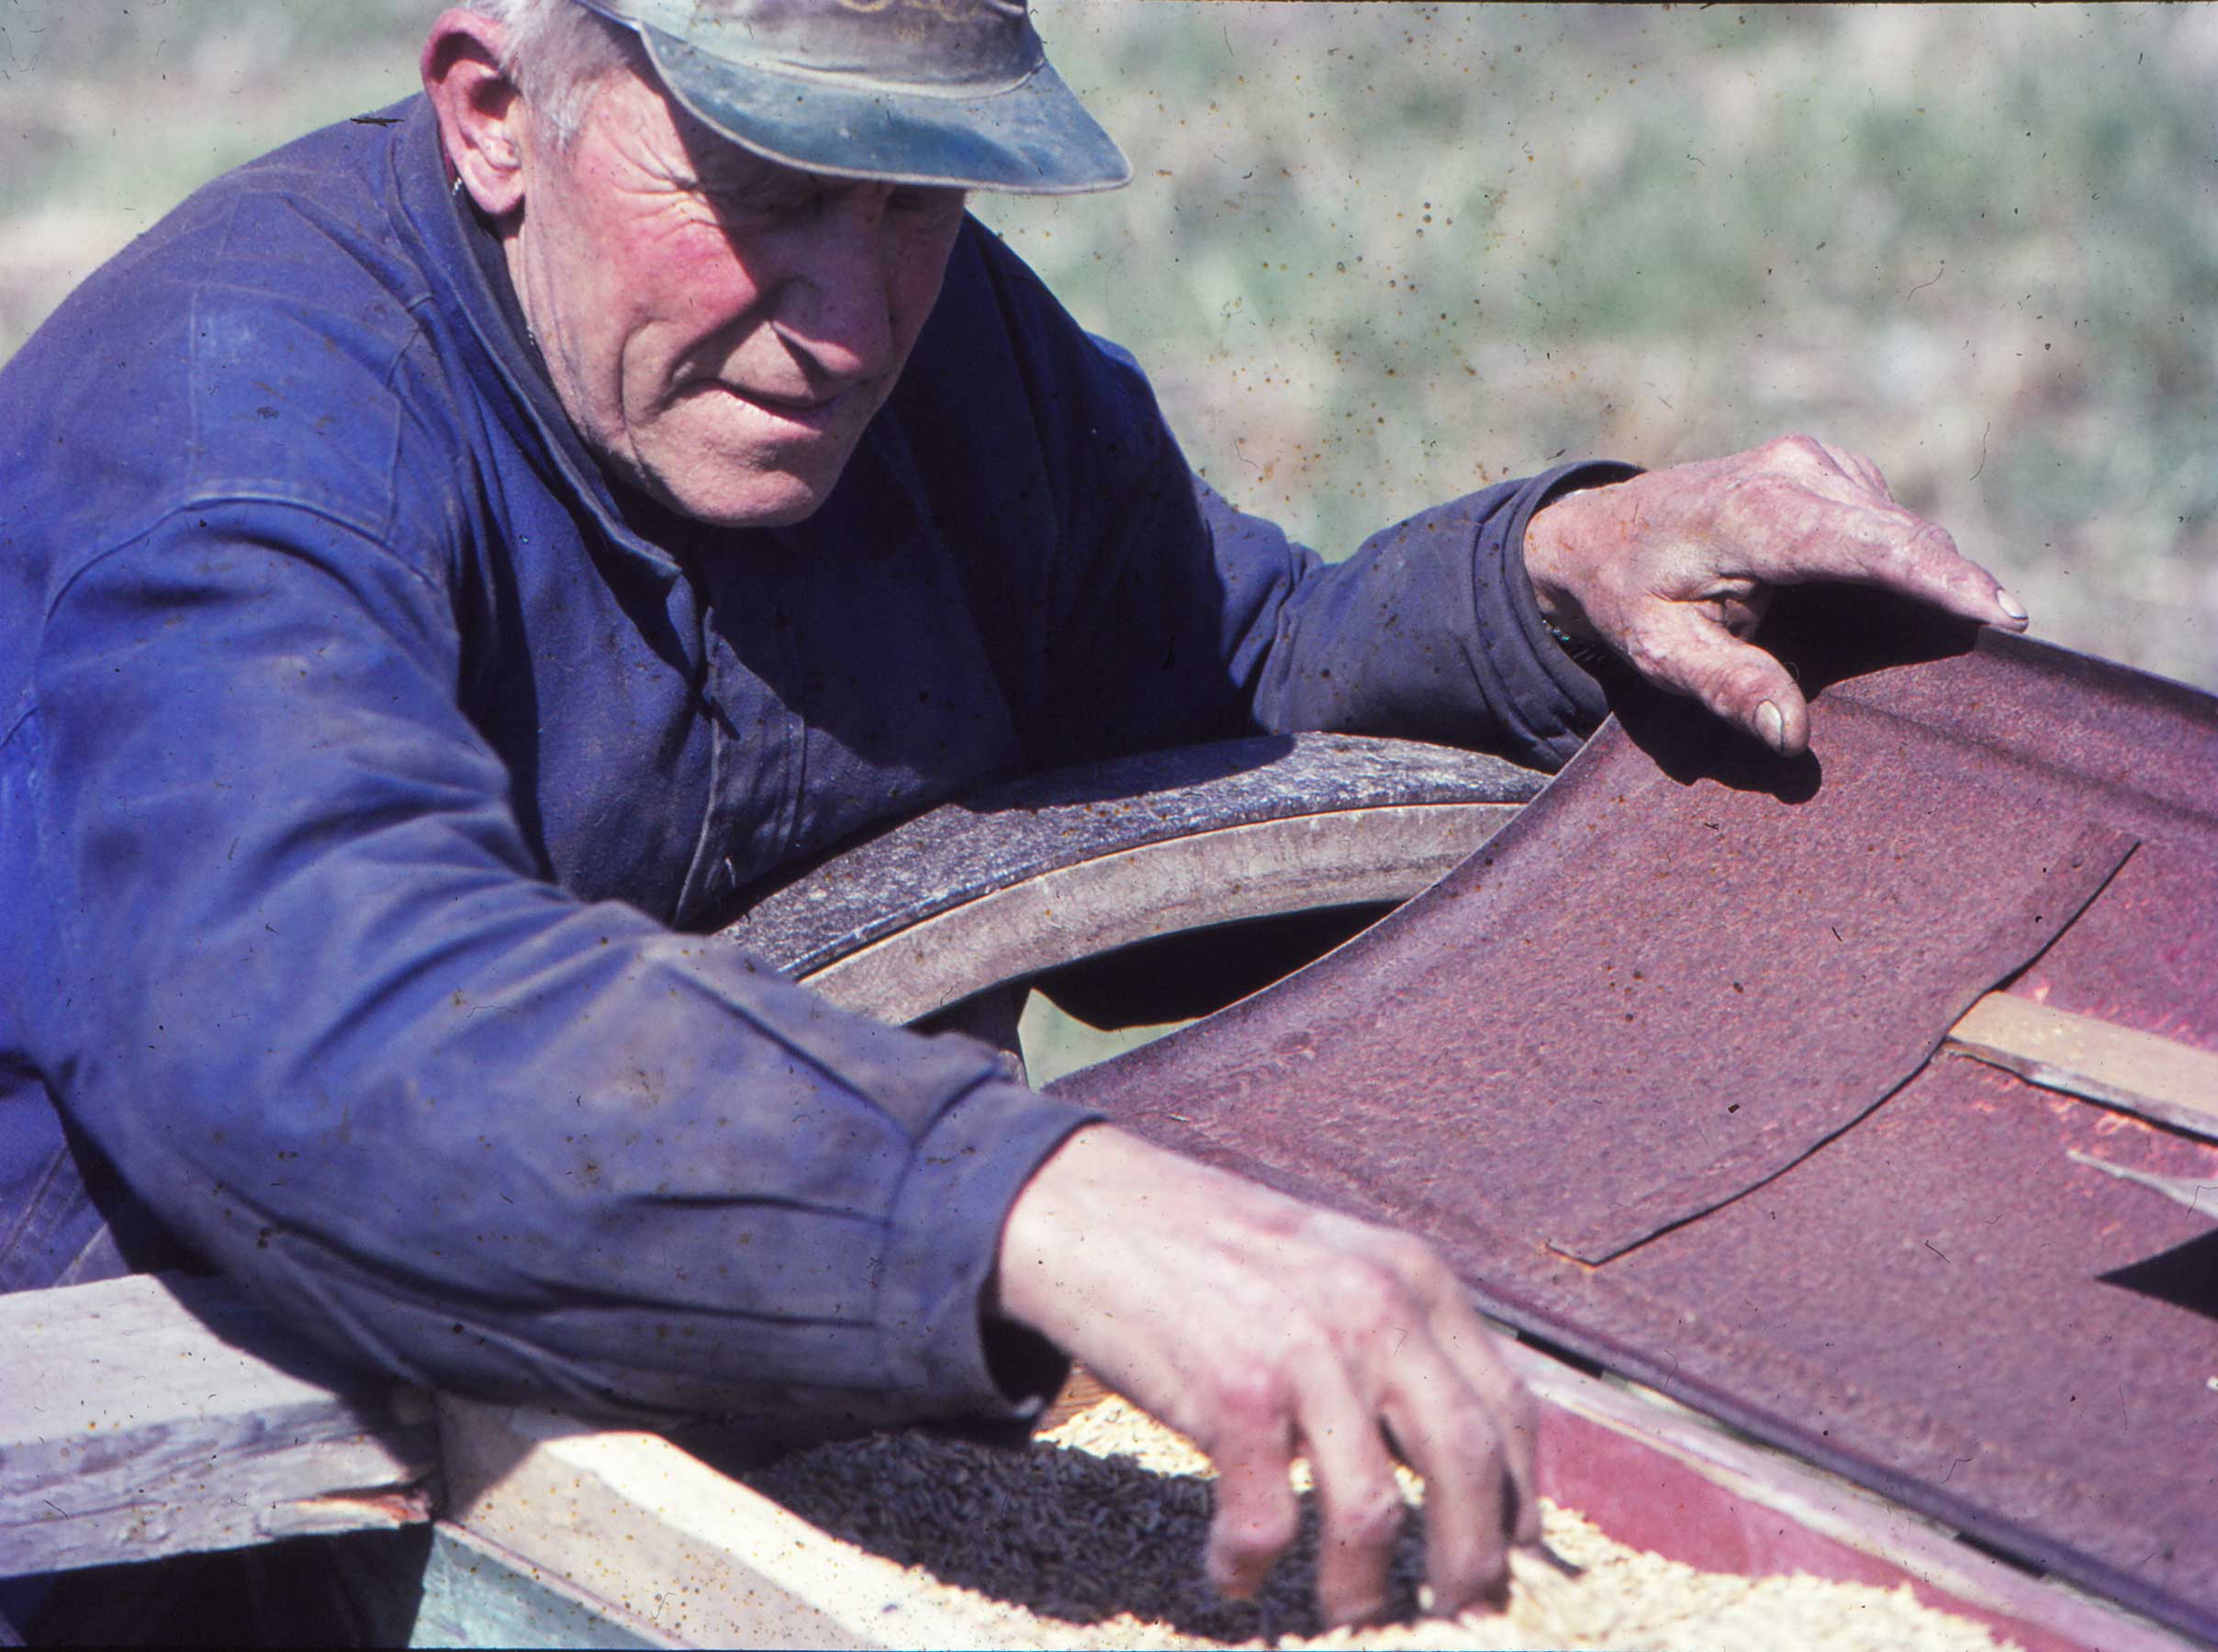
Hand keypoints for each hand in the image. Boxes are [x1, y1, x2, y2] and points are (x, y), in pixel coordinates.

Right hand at [992, 1124, 1537, 1627]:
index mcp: (1413, 1276)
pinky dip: (1248, 1564)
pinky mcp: (1233, 1392)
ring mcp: (1306, 1349)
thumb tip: (1444, 1455)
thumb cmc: (1202, 1248)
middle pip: (1467, 1464)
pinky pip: (1266, 1520)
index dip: (1522, 1500)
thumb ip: (1393, 1335)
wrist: (1085, 1205)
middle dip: (1472, 1565)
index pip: (1508, 1406)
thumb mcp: (1329, 1263)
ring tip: (1343, 1620)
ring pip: (1375, 1513)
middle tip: (1456, 1616)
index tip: (1515, 1559)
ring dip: (1362, 1591)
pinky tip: (1228, 1574)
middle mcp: (1376, 1307)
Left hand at [1522, 434, 2027, 755]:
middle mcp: (1794, 470)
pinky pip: (1887, 520)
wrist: (1600, 532)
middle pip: (1902, 534)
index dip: (1940, 580)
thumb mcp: (1658, 653)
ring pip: (1902, 526)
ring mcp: (1816, 461)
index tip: (2004, 612)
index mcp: (1756, 513)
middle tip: (2011, 637)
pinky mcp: (1829, 468)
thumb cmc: (1628, 596)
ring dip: (1930, 575)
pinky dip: (1903, 560)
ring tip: (1960, 629)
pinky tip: (1899, 602)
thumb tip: (1792, 737)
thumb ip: (1727, 687)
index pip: (1869, 545)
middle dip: (1957, 584)